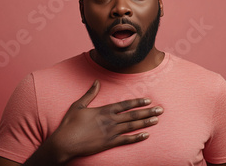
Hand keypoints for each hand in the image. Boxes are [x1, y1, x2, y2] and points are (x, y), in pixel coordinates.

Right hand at [42, 80, 162, 163]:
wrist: (65, 143)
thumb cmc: (70, 124)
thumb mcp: (79, 105)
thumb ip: (90, 94)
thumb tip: (96, 81)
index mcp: (104, 110)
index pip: (125, 105)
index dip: (138, 102)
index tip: (148, 100)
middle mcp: (110, 120)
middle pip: (133, 115)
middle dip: (148, 111)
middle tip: (161, 110)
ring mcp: (111, 132)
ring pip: (132, 127)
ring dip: (145, 123)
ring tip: (156, 120)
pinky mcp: (109, 143)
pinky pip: (126, 140)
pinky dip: (137, 138)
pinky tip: (146, 136)